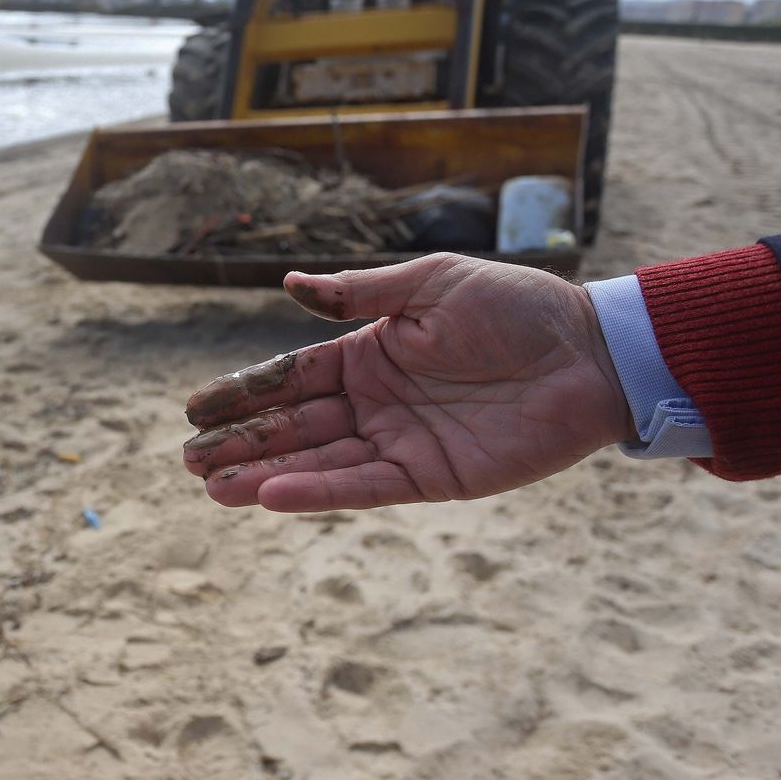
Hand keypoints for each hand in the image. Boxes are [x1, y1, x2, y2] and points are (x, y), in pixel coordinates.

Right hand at [182, 253, 635, 511]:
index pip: (289, 378)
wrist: (592, 353)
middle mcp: (375, 404)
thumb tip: (287, 286)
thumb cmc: (518, 308)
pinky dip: (318, 491)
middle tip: (188, 460)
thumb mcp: (431, 283)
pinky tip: (272, 495)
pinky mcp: (430, 477)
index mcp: (368, 354)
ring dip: (264, 475)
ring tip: (212, 486)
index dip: (242, 393)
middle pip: (293, 426)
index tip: (193, 409)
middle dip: (240, 443)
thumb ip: (359, 294)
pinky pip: (363, 486)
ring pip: (317, 462)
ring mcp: (399, 443)